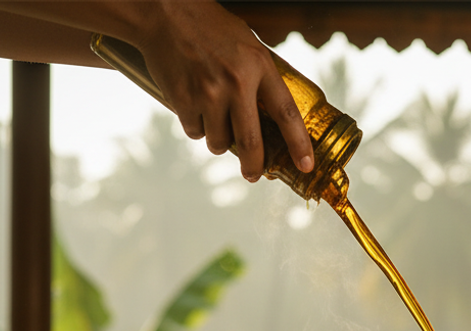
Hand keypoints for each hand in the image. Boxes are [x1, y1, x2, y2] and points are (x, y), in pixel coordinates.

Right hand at [132, 0, 313, 178]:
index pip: (286, 114)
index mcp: (259, 66)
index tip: (306, 166)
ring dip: (218, 140)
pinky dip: (196, 127)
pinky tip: (194, 106)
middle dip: (254, 166)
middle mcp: (236, 83)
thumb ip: (261, 77)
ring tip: (214, 119)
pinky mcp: (183, 100)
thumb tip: (272, 117)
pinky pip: (194, 132)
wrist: (164, 12)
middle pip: (251, 142)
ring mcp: (208, 94)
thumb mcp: (248, 44)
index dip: (299, 144)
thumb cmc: (210, 27)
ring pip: (219, 142)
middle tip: (253, 174)